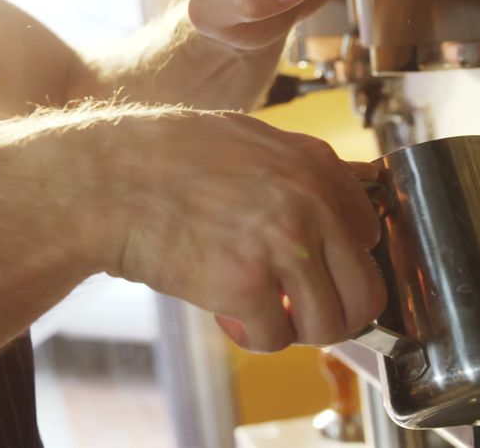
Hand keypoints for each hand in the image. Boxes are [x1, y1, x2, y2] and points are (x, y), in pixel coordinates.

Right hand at [91, 110, 385, 351]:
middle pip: (366, 291)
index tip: (318, 273)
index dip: (342, 262)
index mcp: (315, 166)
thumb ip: (301, 167)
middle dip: (334, 310)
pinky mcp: (246, 286)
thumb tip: (348, 188)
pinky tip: (226, 313)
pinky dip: (253, 337)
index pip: (371, 236)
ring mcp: (282, 247)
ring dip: (297, 329)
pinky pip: (276, 339)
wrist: (108, 180)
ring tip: (264, 313)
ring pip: (331, 324)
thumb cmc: (165, 157)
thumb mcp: (249, 139)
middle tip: (299, 310)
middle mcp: (311, 204)